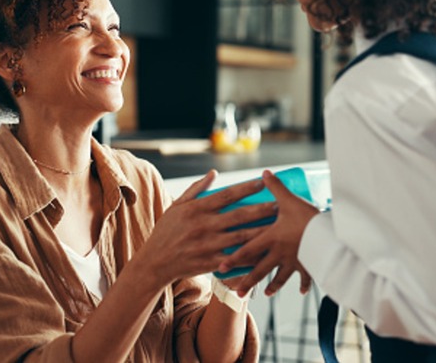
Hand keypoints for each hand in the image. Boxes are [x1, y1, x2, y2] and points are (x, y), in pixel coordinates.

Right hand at [138, 170, 275, 286]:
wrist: (155, 262)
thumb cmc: (166, 231)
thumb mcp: (176, 206)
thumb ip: (196, 189)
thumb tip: (214, 173)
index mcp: (196, 209)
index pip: (226, 195)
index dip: (246, 188)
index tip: (263, 182)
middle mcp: (203, 226)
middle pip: (239, 216)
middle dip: (262, 209)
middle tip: (280, 204)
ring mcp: (207, 245)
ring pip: (241, 237)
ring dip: (262, 231)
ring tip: (279, 227)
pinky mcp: (210, 262)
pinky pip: (235, 259)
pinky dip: (251, 257)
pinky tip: (266, 253)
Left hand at [218, 170, 317, 296]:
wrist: (329, 235)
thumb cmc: (307, 217)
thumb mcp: (289, 200)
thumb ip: (275, 187)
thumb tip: (265, 173)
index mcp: (271, 238)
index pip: (247, 250)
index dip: (233, 259)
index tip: (220, 268)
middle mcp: (279, 253)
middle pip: (260, 270)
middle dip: (248, 282)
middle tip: (238, 293)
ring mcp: (294, 261)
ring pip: (280, 277)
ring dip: (272, 286)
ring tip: (265, 293)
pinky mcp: (309, 264)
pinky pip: (305, 277)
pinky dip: (304, 284)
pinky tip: (302, 291)